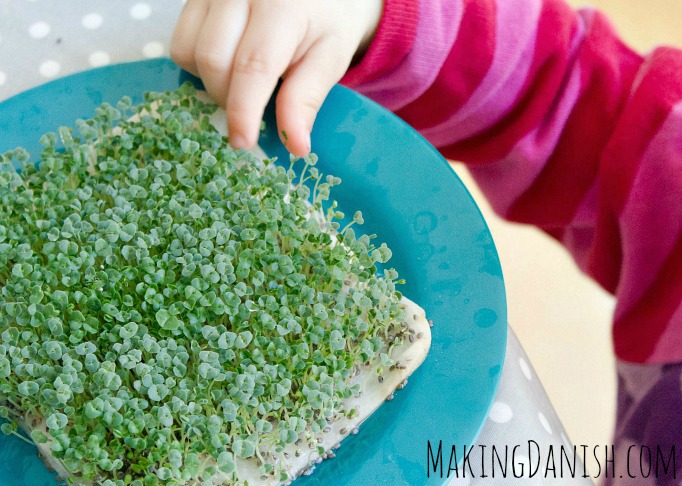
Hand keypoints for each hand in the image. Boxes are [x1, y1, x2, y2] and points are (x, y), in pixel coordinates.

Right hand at [170, 0, 382, 155]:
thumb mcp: (330, 57)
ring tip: (244, 80)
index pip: (253, 66)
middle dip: (229, 99)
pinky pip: (180, 42)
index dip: (244, 110)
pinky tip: (227, 61)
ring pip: (189, 52)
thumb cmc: (327, 21)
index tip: (243, 141)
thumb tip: (295, 145)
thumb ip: (307, 98)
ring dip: (211, 82)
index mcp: (281, 6)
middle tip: (255, 107)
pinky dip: (199, 64)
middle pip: (213, 61)